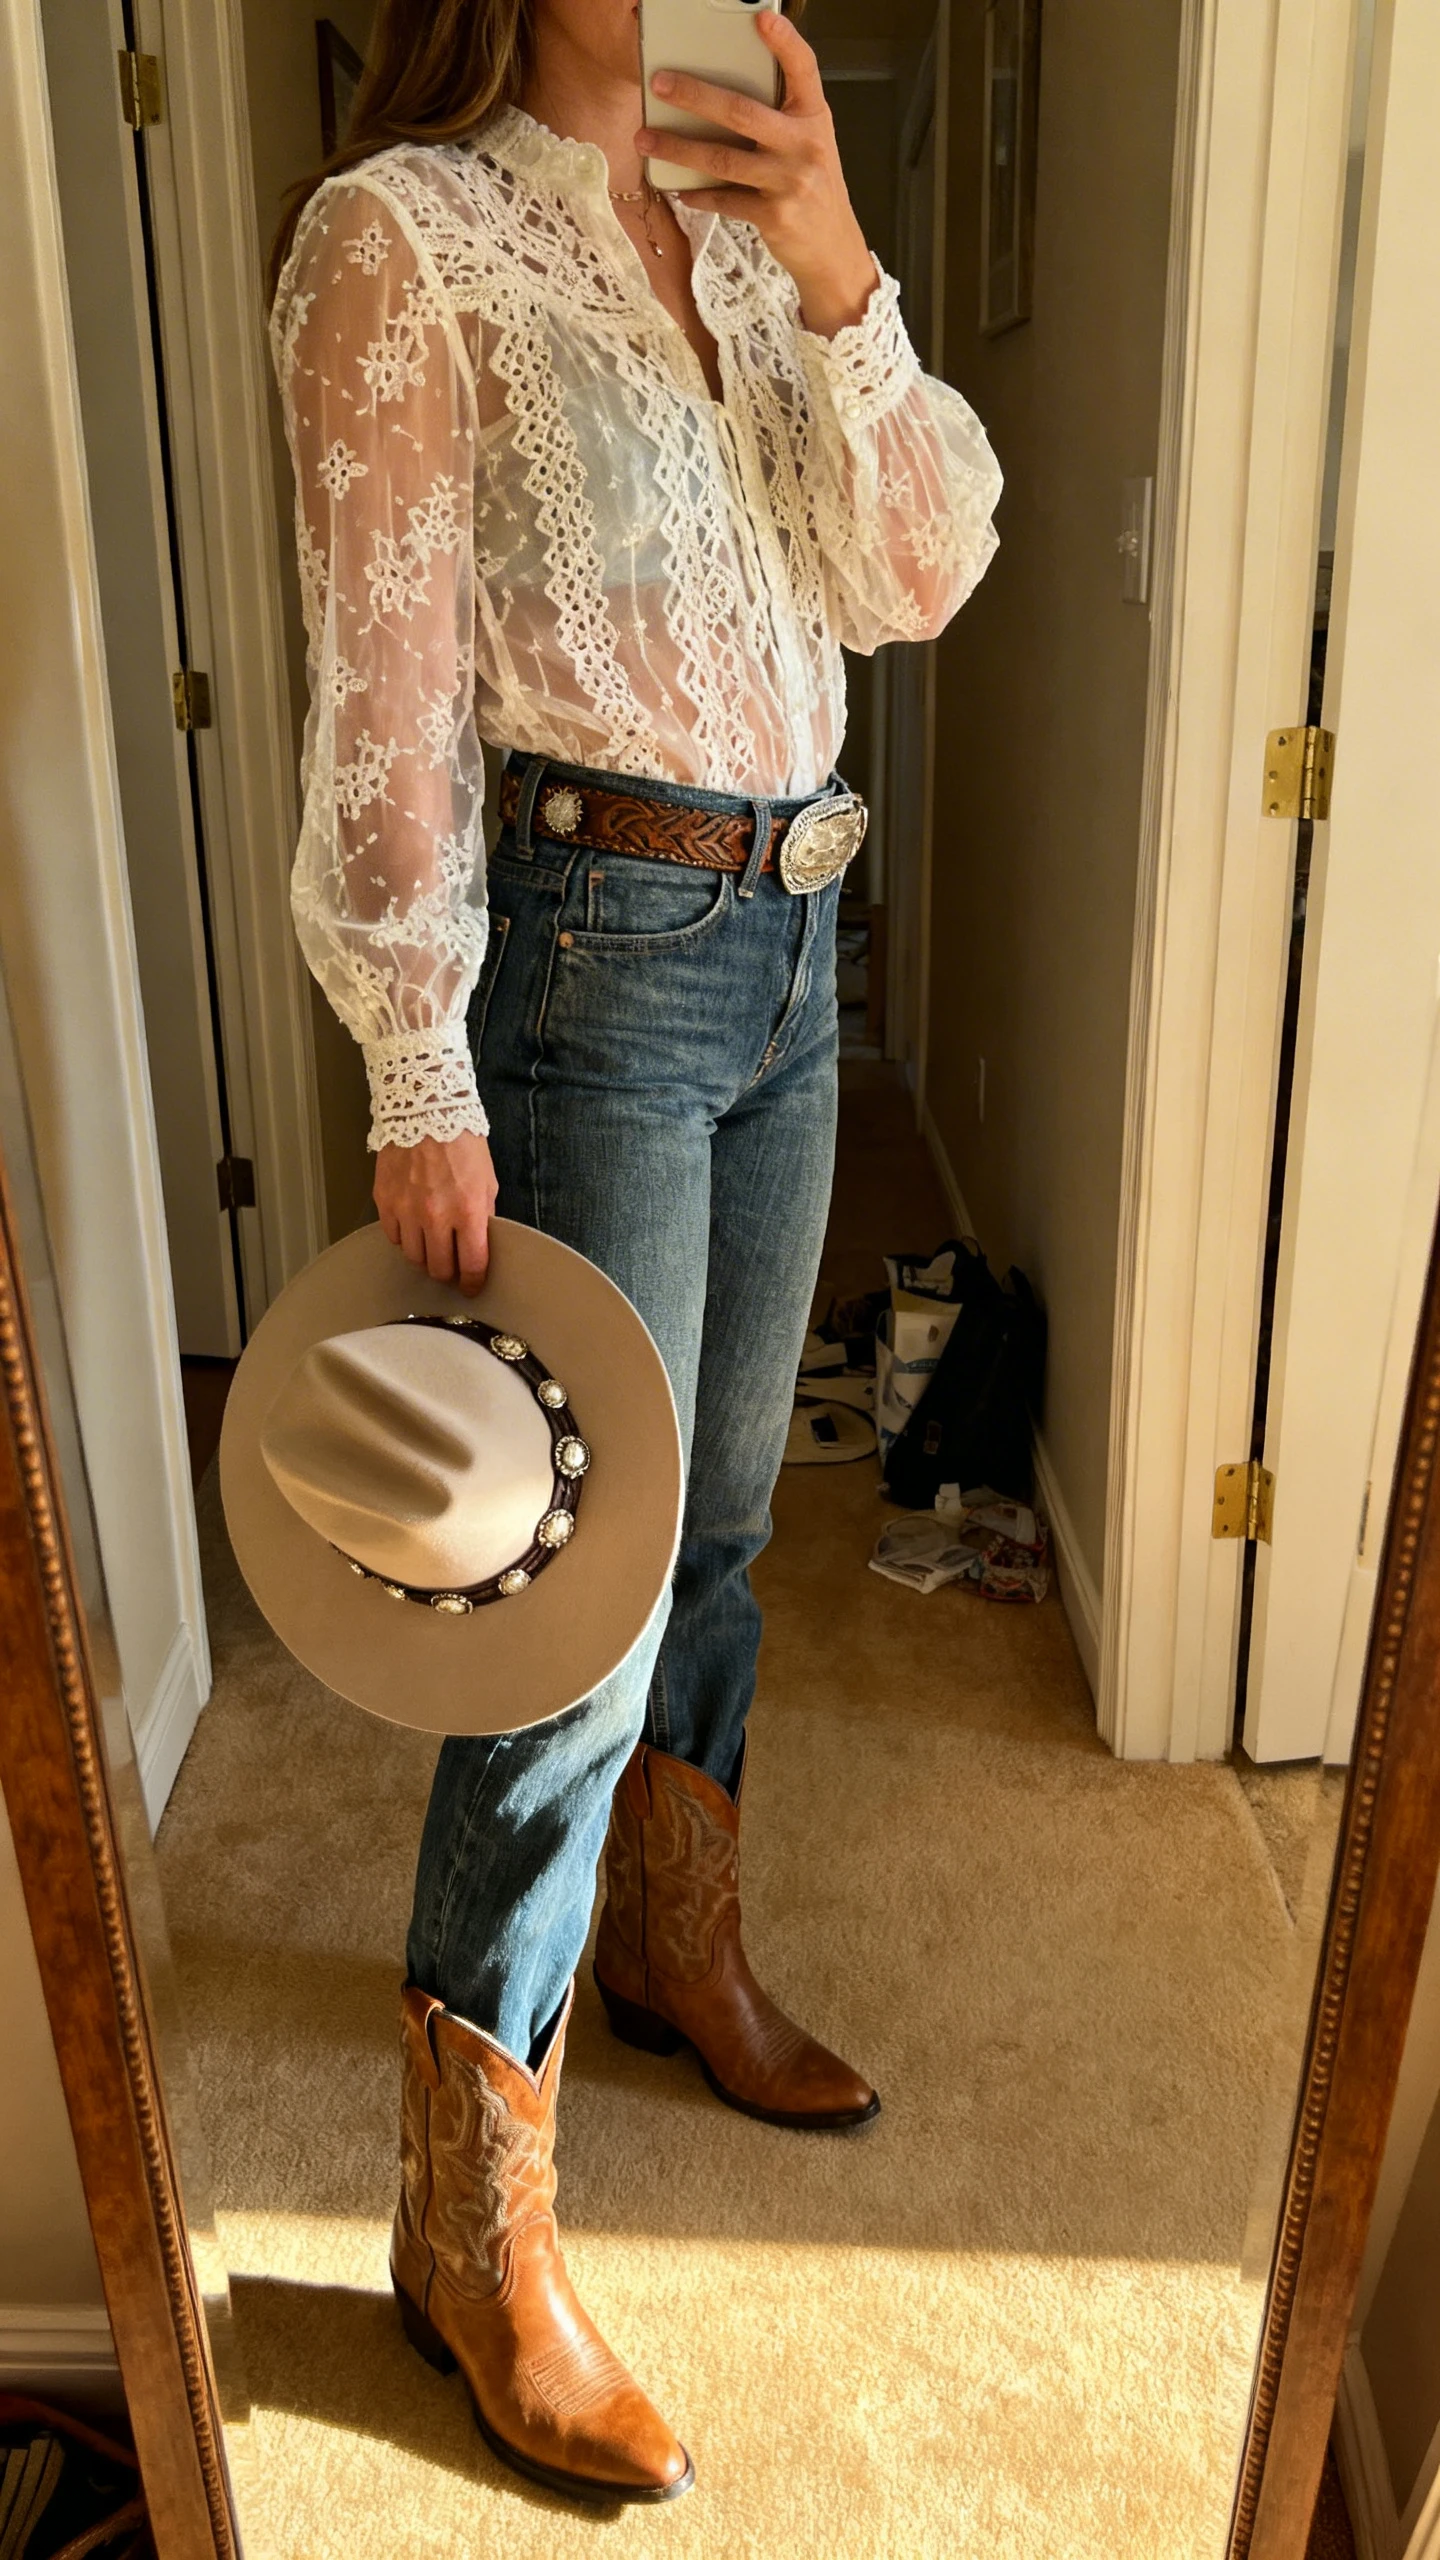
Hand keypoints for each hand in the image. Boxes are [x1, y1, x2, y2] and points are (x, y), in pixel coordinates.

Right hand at [373, 1131, 497, 1295]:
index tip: (472, 1287)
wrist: (424, 1109)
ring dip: (425, 1257)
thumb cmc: (460, 1140)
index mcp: (468, 1211)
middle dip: (449, 1273)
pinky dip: (404, 1237)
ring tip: (432, 1246)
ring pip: (414, 1258)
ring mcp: (407, 1210)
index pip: (472, 1264)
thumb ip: (484, 1215)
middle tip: (452, 1268)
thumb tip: (480, 1243)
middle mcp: (436, 1216)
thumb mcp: (487, 1180)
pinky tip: (413, 1226)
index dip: (474, 1282)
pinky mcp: (385, 1202)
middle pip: (439, 1269)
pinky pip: (393, 1237)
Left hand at [638, 12, 875, 337]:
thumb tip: (717, 96)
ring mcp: (790, 182)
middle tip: (658, 83)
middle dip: (694, 95)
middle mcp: (805, 145)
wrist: (833, 251)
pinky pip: (724, 199)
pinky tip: (678, 186)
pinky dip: (698, 194)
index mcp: (814, 118)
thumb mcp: (808, 144)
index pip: (804, 69)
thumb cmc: (812, 188)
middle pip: (741, 111)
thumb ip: (778, 118)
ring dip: (678, 148)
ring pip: (722, 158)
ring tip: (645, 139)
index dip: (785, 42)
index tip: (762, 18)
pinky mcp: (774, 216)